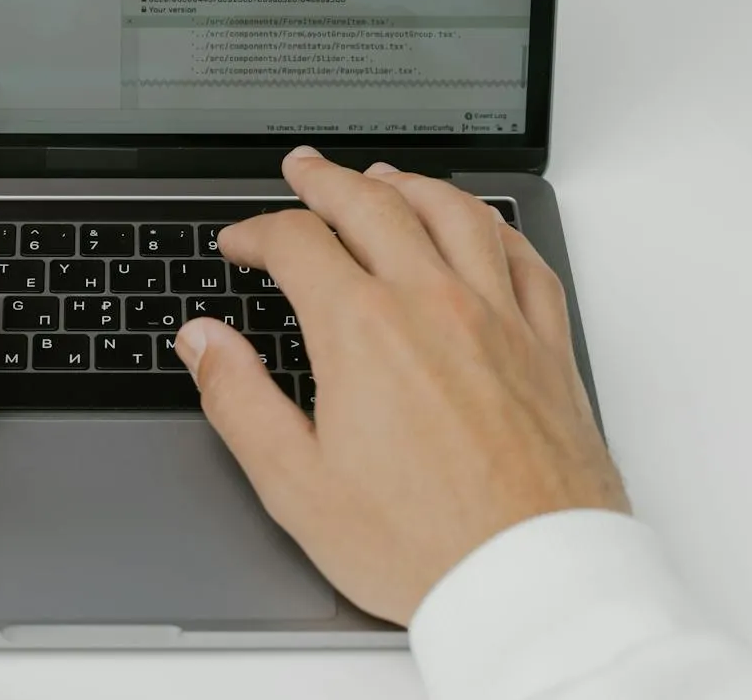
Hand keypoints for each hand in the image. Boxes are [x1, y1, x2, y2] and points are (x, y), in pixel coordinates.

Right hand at [174, 146, 627, 624]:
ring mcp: (498, 317)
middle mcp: (433, 303)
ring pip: (454, 212)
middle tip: (303, 171)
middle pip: (373, 203)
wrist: (531, 581)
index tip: (241, 245)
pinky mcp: (546, 345)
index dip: (257, 233)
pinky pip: (523, 256)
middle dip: (326, 180)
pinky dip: (493, 225)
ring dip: (409, 183)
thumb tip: (204, 344)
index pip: (298, 242)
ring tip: (383, 177)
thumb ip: (239, 400)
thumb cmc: (423, 544)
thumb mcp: (297, 484)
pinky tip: (480, 227)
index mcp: (364, 330)